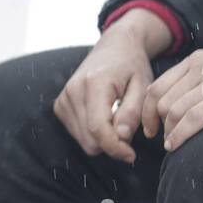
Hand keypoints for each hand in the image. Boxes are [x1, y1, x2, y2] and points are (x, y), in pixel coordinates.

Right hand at [53, 8, 173, 163]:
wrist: (114, 47)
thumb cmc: (132, 66)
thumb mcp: (143, 86)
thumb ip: (133, 112)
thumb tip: (121, 137)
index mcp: (94, 84)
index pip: (98, 129)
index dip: (115, 148)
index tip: (131, 155)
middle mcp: (72, 91)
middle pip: (89, 140)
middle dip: (112, 143)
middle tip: (129, 132)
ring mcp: (63, 99)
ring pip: (83, 141)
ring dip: (103, 138)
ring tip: (117, 119)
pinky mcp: (60, 105)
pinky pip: (77, 134)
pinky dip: (93, 133)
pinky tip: (104, 116)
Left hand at [150, 48, 202, 151]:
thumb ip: (199, 81)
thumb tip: (173, 105)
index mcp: (199, 59)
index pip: (157, 87)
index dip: (147, 111)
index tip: (150, 127)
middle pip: (161, 101)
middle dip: (156, 124)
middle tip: (161, 139)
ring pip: (173, 112)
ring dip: (168, 133)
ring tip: (171, 145)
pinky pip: (192, 120)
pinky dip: (179, 136)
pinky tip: (176, 146)